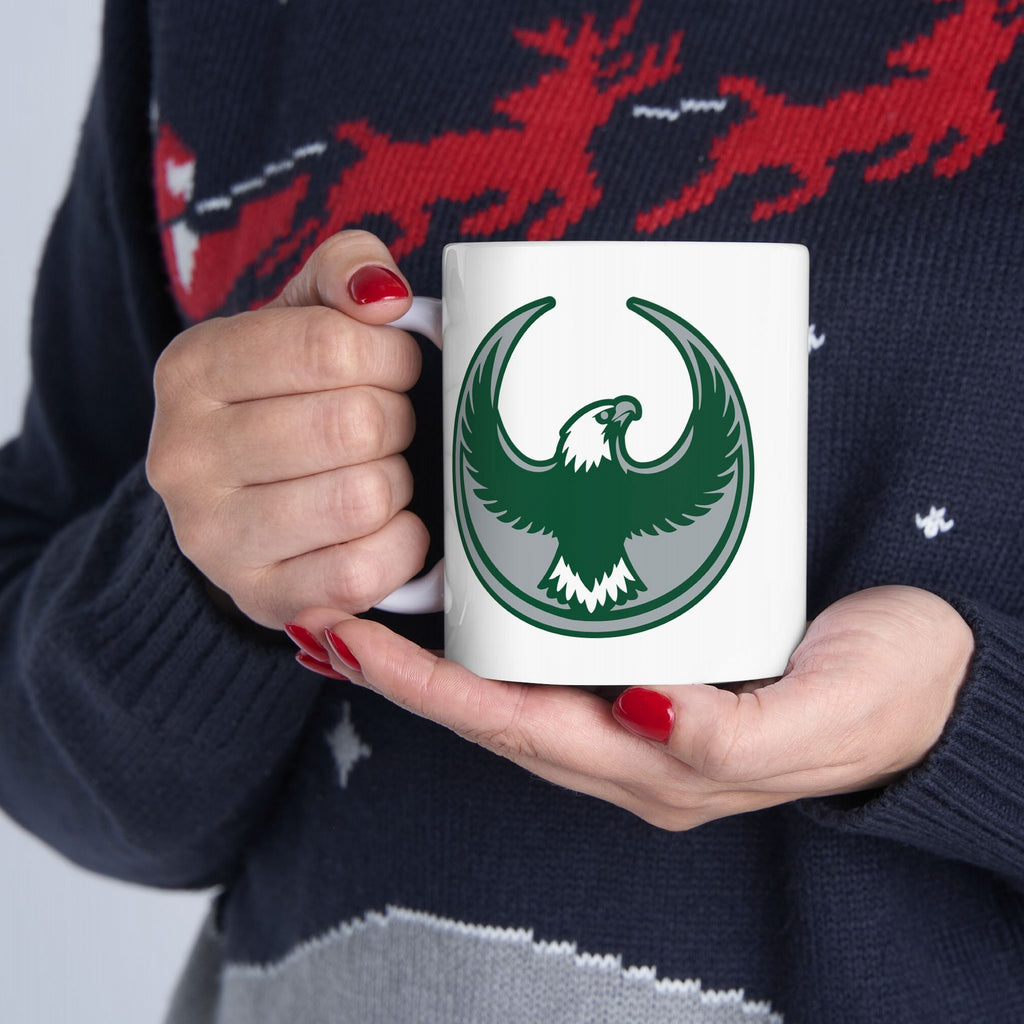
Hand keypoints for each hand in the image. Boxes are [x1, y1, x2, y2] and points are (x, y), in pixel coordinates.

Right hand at [146, 231, 427, 627]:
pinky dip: (401, 545)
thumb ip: (344, 271)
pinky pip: (364, 572)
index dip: (391, 356)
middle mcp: (184, 456)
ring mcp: (214, 538)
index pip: (329, 346)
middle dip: (397, 420)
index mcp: (192, 369)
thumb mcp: (303, 315)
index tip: (395, 367)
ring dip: (397, 482)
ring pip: (363, 498)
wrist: (243, 502)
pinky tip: (387, 526)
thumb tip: (384, 295)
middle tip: (388, 425)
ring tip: (380, 472)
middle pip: (354, 425)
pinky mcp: (261, 598)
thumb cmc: (288, 398)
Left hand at [290, 586, 973, 828]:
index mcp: (662, 768)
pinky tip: (469, 603)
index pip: (516, 730)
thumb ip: (732, 735)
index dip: (428, 691)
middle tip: (327, 615)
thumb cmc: (888, 696)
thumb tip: (641, 711)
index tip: (350, 641)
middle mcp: (634, 747)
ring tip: (369, 607)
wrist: (939, 677)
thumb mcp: (824, 716)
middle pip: (493, 714)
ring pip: (515, 690)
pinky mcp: (660, 668)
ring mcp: (641, 712)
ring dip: (437, 659)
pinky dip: (497, 638)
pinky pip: (555, 662)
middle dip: (404, 676)